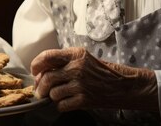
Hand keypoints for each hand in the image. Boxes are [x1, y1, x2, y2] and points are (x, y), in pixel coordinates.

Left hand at [31, 47, 158, 111]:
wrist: (125, 86)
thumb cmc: (104, 72)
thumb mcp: (85, 59)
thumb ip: (65, 61)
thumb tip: (42, 71)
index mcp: (76, 54)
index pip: (47, 56)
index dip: (36, 65)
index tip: (35, 71)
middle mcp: (77, 68)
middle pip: (47, 77)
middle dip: (40, 86)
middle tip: (41, 90)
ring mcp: (80, 85)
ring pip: (53, 93)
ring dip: (53, 96)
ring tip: (61, 94)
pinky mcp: (84, 100)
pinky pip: (62, 105)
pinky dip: (62, 105)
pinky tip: (69, 101)